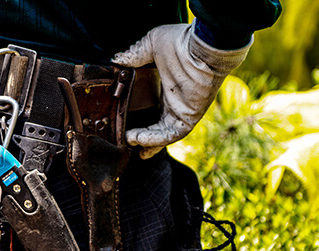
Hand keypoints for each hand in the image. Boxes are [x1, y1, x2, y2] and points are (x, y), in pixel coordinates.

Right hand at [112, 21, 250, 158]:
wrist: (202, 47)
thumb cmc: (181, 42)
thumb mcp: (151, 46)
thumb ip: (134, 54)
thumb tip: (116, 60)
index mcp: (169, 87)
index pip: (153, 108)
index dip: (140, 115)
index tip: (125, 121)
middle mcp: (177, 102)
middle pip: (158, 125)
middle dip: (142, 136)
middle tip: (124, 139)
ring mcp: (184, 110)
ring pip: (163, 134)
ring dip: (146, 140)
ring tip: (128, 140)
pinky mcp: (190, 117)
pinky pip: (172, 134)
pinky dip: (155, 139)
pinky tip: (138, 138)